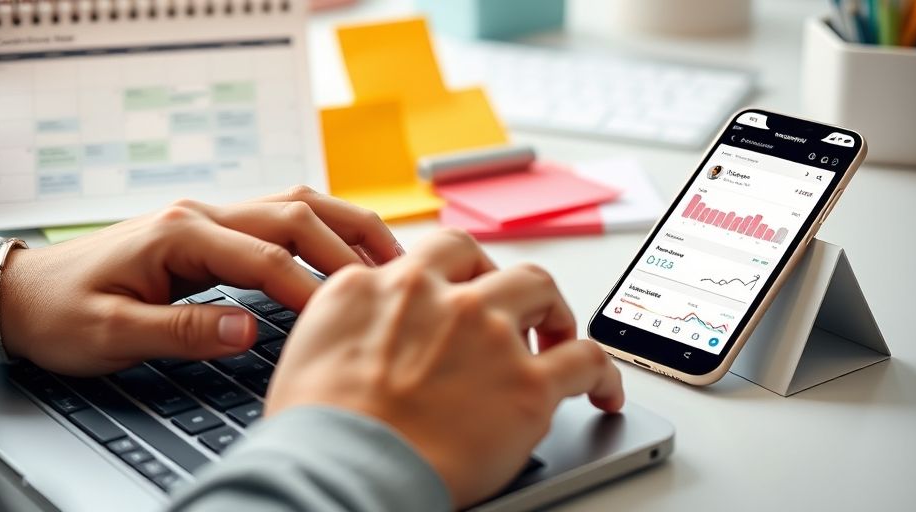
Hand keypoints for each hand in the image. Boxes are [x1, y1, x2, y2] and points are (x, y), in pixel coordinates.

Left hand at [0, 186, 400, 375]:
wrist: (25, 294)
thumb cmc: (62, 314)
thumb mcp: (110, 333)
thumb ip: (182, 330)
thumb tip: (249, 330)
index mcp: (179, 233)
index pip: (266, 257)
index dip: (311, 288)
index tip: (344, 318)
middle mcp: (201, 214)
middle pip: (296, 213)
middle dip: (348, 246)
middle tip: (391, 280)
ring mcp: (209, 217)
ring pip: (295, 204)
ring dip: (344, 225)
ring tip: (389, 253)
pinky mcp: (213, 231)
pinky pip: (282, 218)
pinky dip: (324, 230)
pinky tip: (345, 250)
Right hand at [266, 229, 623, 507]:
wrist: (343, 470)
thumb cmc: (318, 429)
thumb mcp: (312, 345)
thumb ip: (352, 315)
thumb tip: (369, 320)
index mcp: (385, 284)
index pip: (434, 256)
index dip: (456, 275)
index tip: (463, 290)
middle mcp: (442, 296)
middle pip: (491, 264)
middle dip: (505, 284)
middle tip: (513, 312)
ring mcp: (490, 334)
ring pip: (543, 291)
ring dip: (554, 313)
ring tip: (559, 336)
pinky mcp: (528, 384)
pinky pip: (586, 360)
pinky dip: (602, 373)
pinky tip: (603, 390)